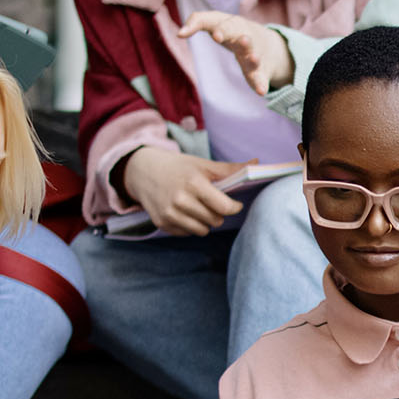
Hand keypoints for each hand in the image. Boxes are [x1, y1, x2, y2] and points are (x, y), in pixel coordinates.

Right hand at [121, 148, 249, 236]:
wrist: (142, 171)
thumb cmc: (178, 167)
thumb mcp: (202, 165)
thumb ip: (230, 169)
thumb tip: (256, 165)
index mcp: (193, 183)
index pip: (224, 207)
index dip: (234, 207)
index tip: (234, 204)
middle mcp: (180, 200)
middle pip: (215, 220)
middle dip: (218, 213)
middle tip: (211, 202)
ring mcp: (169, 214)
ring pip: (203, 230)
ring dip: (205, 221)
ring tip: (198, 207)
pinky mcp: (162, 224)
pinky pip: (188, 233)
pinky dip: (190, 225)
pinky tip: (184, 211)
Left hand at [179, 11, 293, 93]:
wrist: (265, 42)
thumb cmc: (230, 29)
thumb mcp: (215, 20)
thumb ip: (197, 21)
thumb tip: (179, 34)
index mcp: (233, 26)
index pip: (226, 25)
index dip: (222, 30)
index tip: (215, 36)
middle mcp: (245, 39)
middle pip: (244, 39)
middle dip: (243, 40)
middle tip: (243, 40)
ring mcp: (253, 55)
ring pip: (253, 57)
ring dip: (254, 58)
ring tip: (255, 59)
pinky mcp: (258, 71)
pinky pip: (260, 78)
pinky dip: (261, 84)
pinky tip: (262, 92)